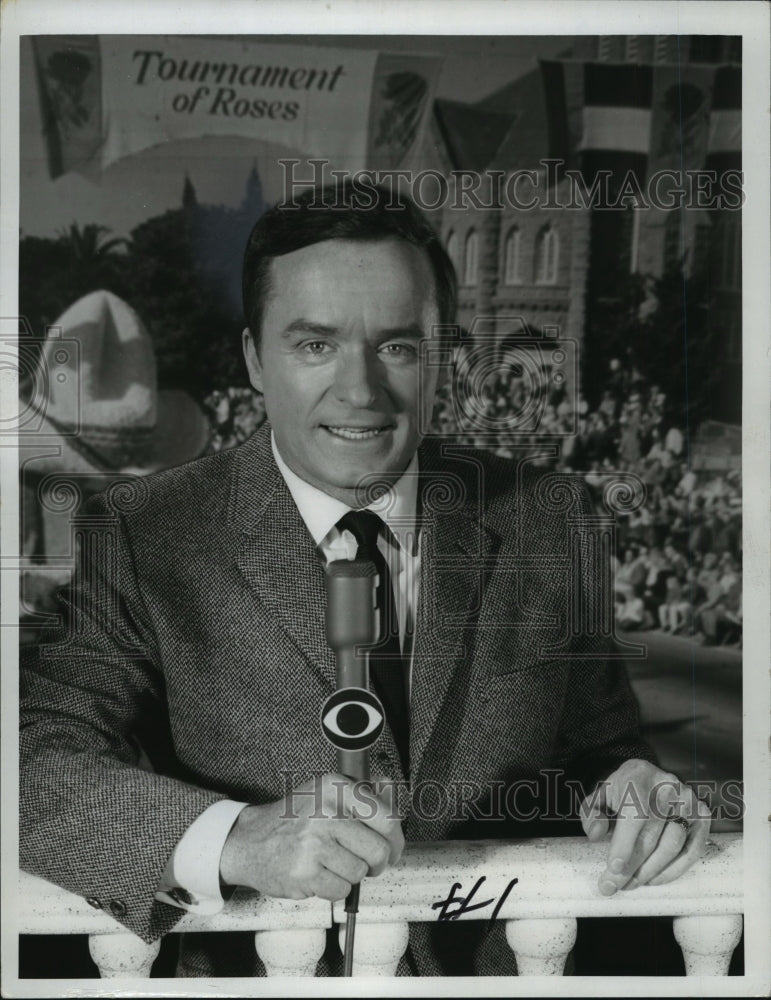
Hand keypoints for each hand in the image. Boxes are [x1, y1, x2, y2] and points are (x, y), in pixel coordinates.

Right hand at [219, 773, 403, 901]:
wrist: (251, 842)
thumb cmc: (294, 819)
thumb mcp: (326, 793)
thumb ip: (361, 791)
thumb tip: (389, 787)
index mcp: (335, 787)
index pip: (386, 817)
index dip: (395, 839)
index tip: (392, 848)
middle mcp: (326, 811)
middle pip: (379, 850)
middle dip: (376, 863)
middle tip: (365, 863)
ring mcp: (314, 842)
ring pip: (360, 872)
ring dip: (350, 875)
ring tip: (331, 863)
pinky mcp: (305, 871)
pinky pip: (341, 890)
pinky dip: (333, 888)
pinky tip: (318, 873)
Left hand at [580, 759, 710, 894]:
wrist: (649, 777)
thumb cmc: (621, 791)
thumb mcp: (599, 796)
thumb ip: (591, 813)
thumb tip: (596, 834)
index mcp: (638, 776)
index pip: (635, 814)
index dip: (625, 844)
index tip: (614, 869)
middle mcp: (667, 786)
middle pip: (652, 835)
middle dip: (632, 866)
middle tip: (615, 885)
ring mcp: (688, 801)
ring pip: (673, 845)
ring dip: (651, 870)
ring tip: (632, 883)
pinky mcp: (702, 815)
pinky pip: (693, 850)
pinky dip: (674, 869)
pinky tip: (655, 878)